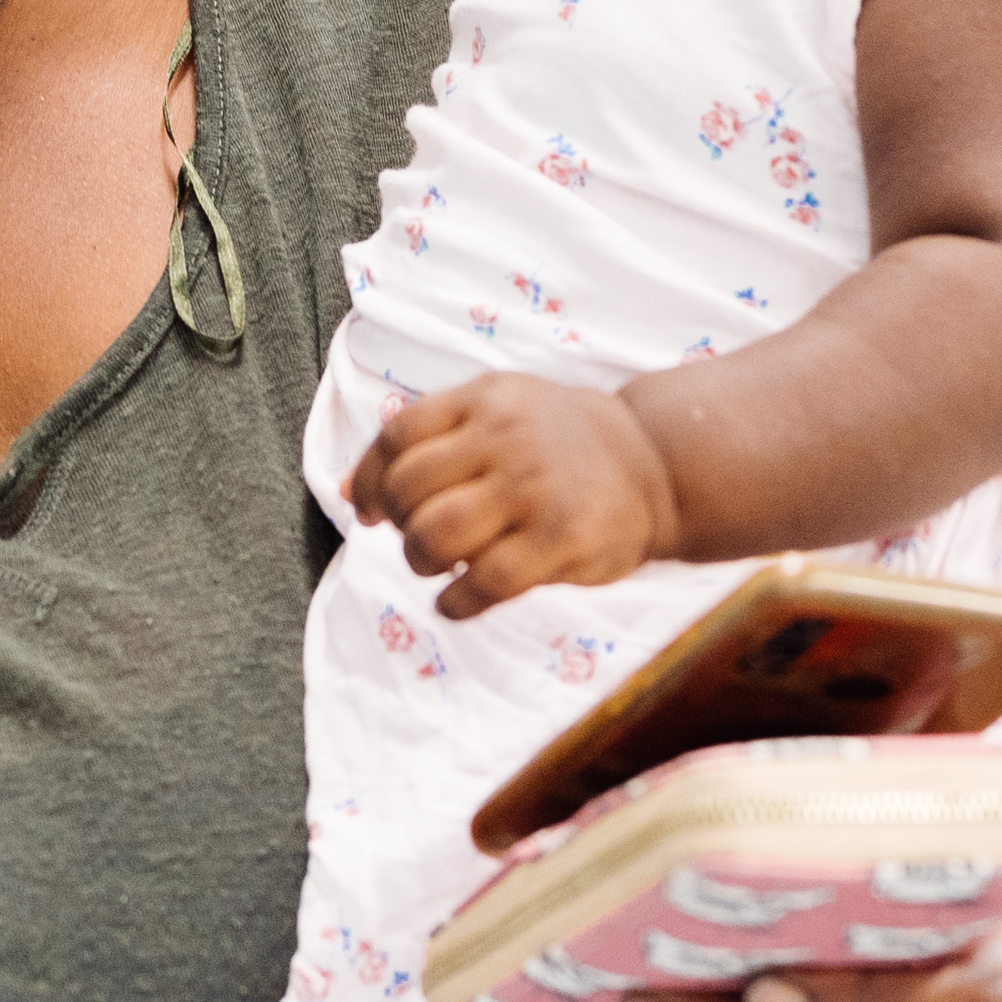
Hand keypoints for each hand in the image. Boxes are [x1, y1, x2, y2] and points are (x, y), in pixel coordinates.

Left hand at [345, 374, 686, 616]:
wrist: (653, 462)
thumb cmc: (557, 443)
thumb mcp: (497, 412)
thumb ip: (427, 439)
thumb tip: (348, 492)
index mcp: (485, 399)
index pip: (398, 436)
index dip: (371, 479)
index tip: (370, 511)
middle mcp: (506, 438)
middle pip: (410, 490)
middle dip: (400, 525)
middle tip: (420, 539)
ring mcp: (534, 489)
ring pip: (437, 536)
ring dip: (422, 562)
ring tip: (440, 566)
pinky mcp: (562, 541)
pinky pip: (484, 582)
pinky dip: (456, 601)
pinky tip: (458, 600)